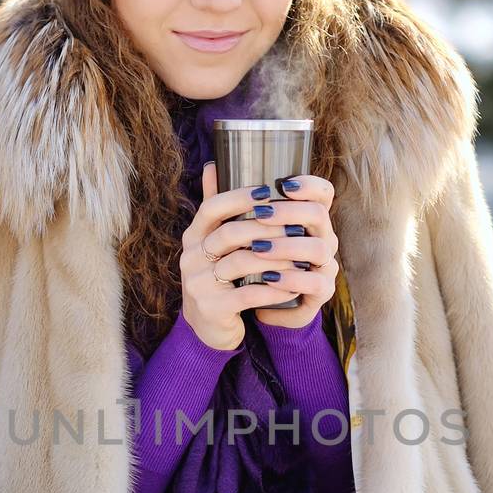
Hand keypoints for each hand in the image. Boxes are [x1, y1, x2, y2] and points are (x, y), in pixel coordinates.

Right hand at [179, 163, 336, 348]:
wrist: (208, 328)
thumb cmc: (219, 278)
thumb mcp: (212, 243)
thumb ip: (216, 209)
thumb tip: (214, 164)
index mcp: (193, 237)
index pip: (211, 208)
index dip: (239, 197)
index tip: (268, 191)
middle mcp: (191, 258)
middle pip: (229, 234)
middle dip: (266, 227)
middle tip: (297, 224)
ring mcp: (198, 284)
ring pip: (241, 263)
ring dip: (276, 258)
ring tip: (302, 256)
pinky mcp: (212, 309)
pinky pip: (248, 295)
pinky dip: (275, 289)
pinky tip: (294, 285)